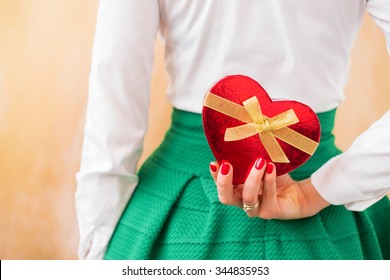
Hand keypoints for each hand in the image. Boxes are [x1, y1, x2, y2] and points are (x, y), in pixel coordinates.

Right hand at [209, 159, 329, 219]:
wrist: (298, 193)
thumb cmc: (275, 176)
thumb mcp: (261, 163)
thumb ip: (249, 156)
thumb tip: (244, 133)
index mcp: (236, 189)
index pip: (220, 184)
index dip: (215, 176)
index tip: (214, 162)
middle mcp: (242, 201)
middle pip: (225, 198)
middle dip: (224, 182)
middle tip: (227, 165)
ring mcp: (256, 209)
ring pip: (248, 198)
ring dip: (253, 178)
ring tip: (260, 161)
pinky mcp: (270, 212)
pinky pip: (267, 198)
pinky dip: (269, 181)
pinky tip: (272, 168)